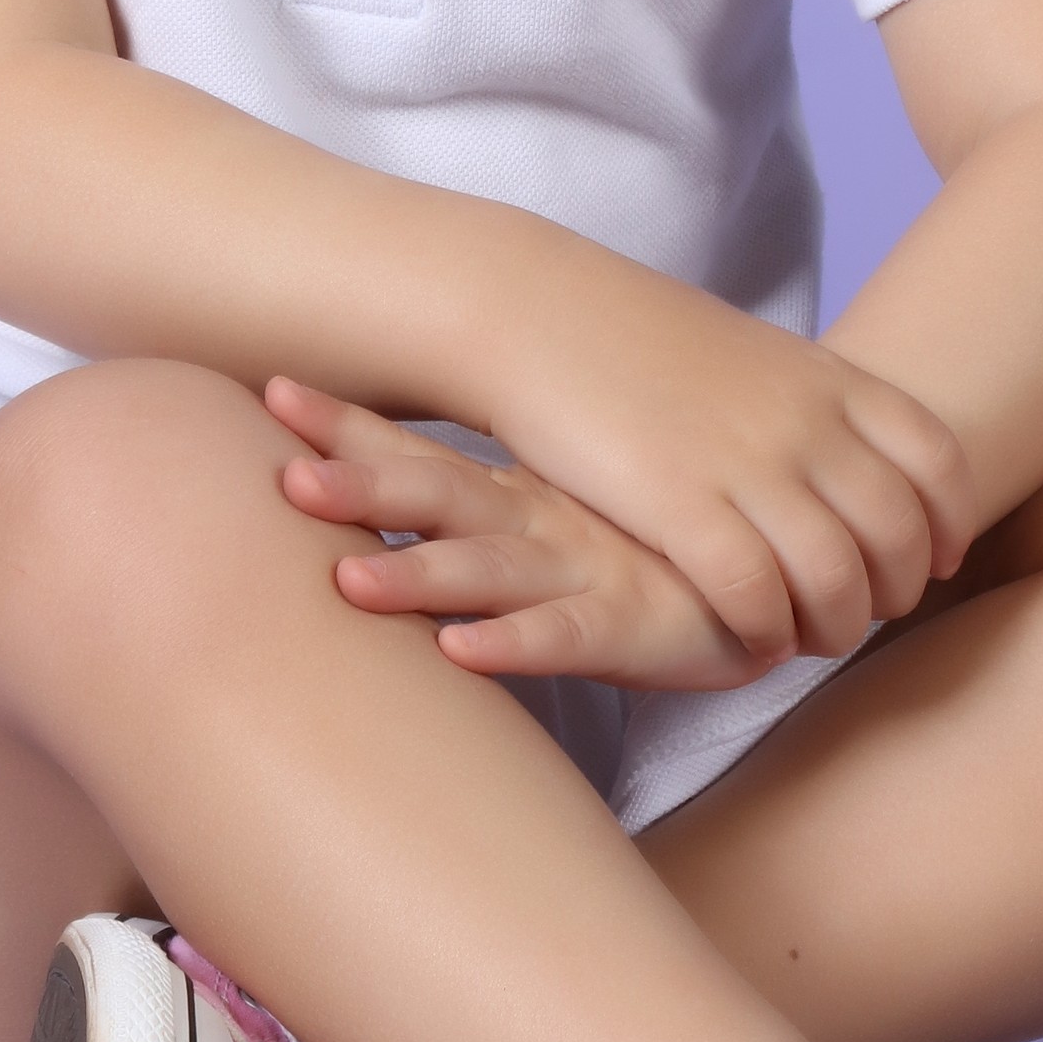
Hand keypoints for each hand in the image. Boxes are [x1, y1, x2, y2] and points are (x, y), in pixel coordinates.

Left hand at [268, 382, 766, 689]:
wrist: (773, 556)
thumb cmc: (641, 542)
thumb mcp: (553, 511)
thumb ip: (474, 501)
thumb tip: (376, 485)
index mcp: (515, 490)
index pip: (417, 447)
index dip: (345, 425)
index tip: (269, 389)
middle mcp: (538, 519)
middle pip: (436, 494)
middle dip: (359, 487)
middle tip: (284, 479)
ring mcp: (582, 569)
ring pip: (487, 567)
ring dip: (418, 575)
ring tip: (348, 581)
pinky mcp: (628, 626)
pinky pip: (563, 640)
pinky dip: (514, 644)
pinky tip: (463, 652)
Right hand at [458, 260, 976, 665]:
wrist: (539, 312)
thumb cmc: (638, 340)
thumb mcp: (755, 353)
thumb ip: (814, 404)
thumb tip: (856, 458)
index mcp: (828, 378)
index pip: (938, 461)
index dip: (950, 525)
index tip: (938, 560)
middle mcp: (804, 421)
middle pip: (899, 533)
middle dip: (897, 591)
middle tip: (866, 614)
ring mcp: (746, 463)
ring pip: (838, 579)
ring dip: (835, 627)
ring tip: (808, 639)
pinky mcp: (680, 504)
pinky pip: (756, 595)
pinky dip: (768, 631)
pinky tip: (752, 639)